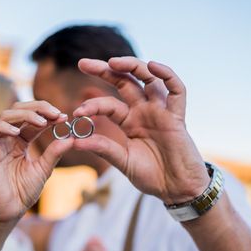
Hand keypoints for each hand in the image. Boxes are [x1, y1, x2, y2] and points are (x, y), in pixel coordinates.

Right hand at [0, 101, 72, 223]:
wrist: (9, 211)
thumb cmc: (24, 192)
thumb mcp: (43, 169)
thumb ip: (54, 153)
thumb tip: (72, 137)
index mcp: (21, 140)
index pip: (33, 119)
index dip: (48, 114)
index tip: (64, 116)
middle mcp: (8, 138)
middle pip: (19, 109)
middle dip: (38, 108)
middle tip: (55, 113)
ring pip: (5, 115)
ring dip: (25, 115)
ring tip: (42, 122)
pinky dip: (4, 128)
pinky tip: (18, 133)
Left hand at [74, 57, 209, 203]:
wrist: (177, 189)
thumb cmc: (152, 176)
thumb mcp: (122, 161)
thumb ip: (103, 148)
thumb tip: (74, 141)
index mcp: (130, 121)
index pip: (108, 104)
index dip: (92, 104)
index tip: (77, 112)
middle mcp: (144, 111)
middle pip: (125, 81)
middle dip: (105, 70)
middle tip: (83, 63)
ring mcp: (161, 111)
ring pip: (148, 79)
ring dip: (132, 66)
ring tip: (113, 61)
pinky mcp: (177, 116)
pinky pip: (177, 90)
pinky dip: (167, 75)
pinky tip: (153, 66)